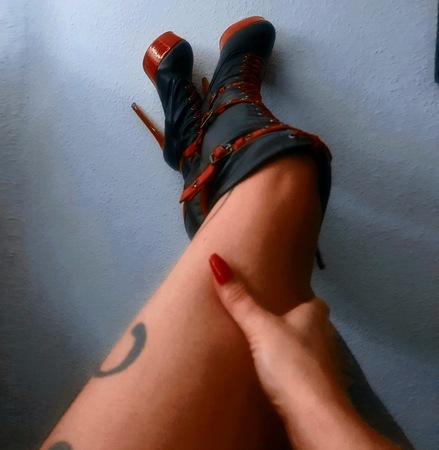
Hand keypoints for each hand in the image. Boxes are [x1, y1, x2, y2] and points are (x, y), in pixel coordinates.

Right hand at [208, 253, 344, 415]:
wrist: (313, 416)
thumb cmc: (291, 363)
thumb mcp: (261, 328)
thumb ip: (240, 300)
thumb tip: (216, 260)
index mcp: (315, 317)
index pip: (313, 302)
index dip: (300, 299)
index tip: (281, 297)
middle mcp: (325, 338)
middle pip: (311, 325)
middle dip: (294, 323)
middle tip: (268, 321)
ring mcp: (324, 367)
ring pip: (308, 349)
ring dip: (293, 347)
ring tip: (268, 346)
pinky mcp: (318, 390)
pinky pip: (304, 373)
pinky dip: (292, 371)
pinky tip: (276, 377)